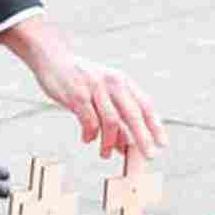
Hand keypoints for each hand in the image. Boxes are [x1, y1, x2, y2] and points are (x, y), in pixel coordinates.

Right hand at [0, 17, 166, 159]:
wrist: (52, 58)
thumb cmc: (80, 78)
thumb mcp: (102, 91)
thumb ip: (114, 114)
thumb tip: (125, 146)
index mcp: (122, 81)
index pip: (145, 104)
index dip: (155, 125)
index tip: (162, 143)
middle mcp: (112, 83)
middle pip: (132, 114)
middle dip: (143, 137)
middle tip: (149, 156)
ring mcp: (94, 88)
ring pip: (111, 122)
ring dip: (111, 142)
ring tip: (106, 154)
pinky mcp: (77, 96)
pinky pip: (89, 122)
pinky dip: (90, 135)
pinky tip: (88, 139)